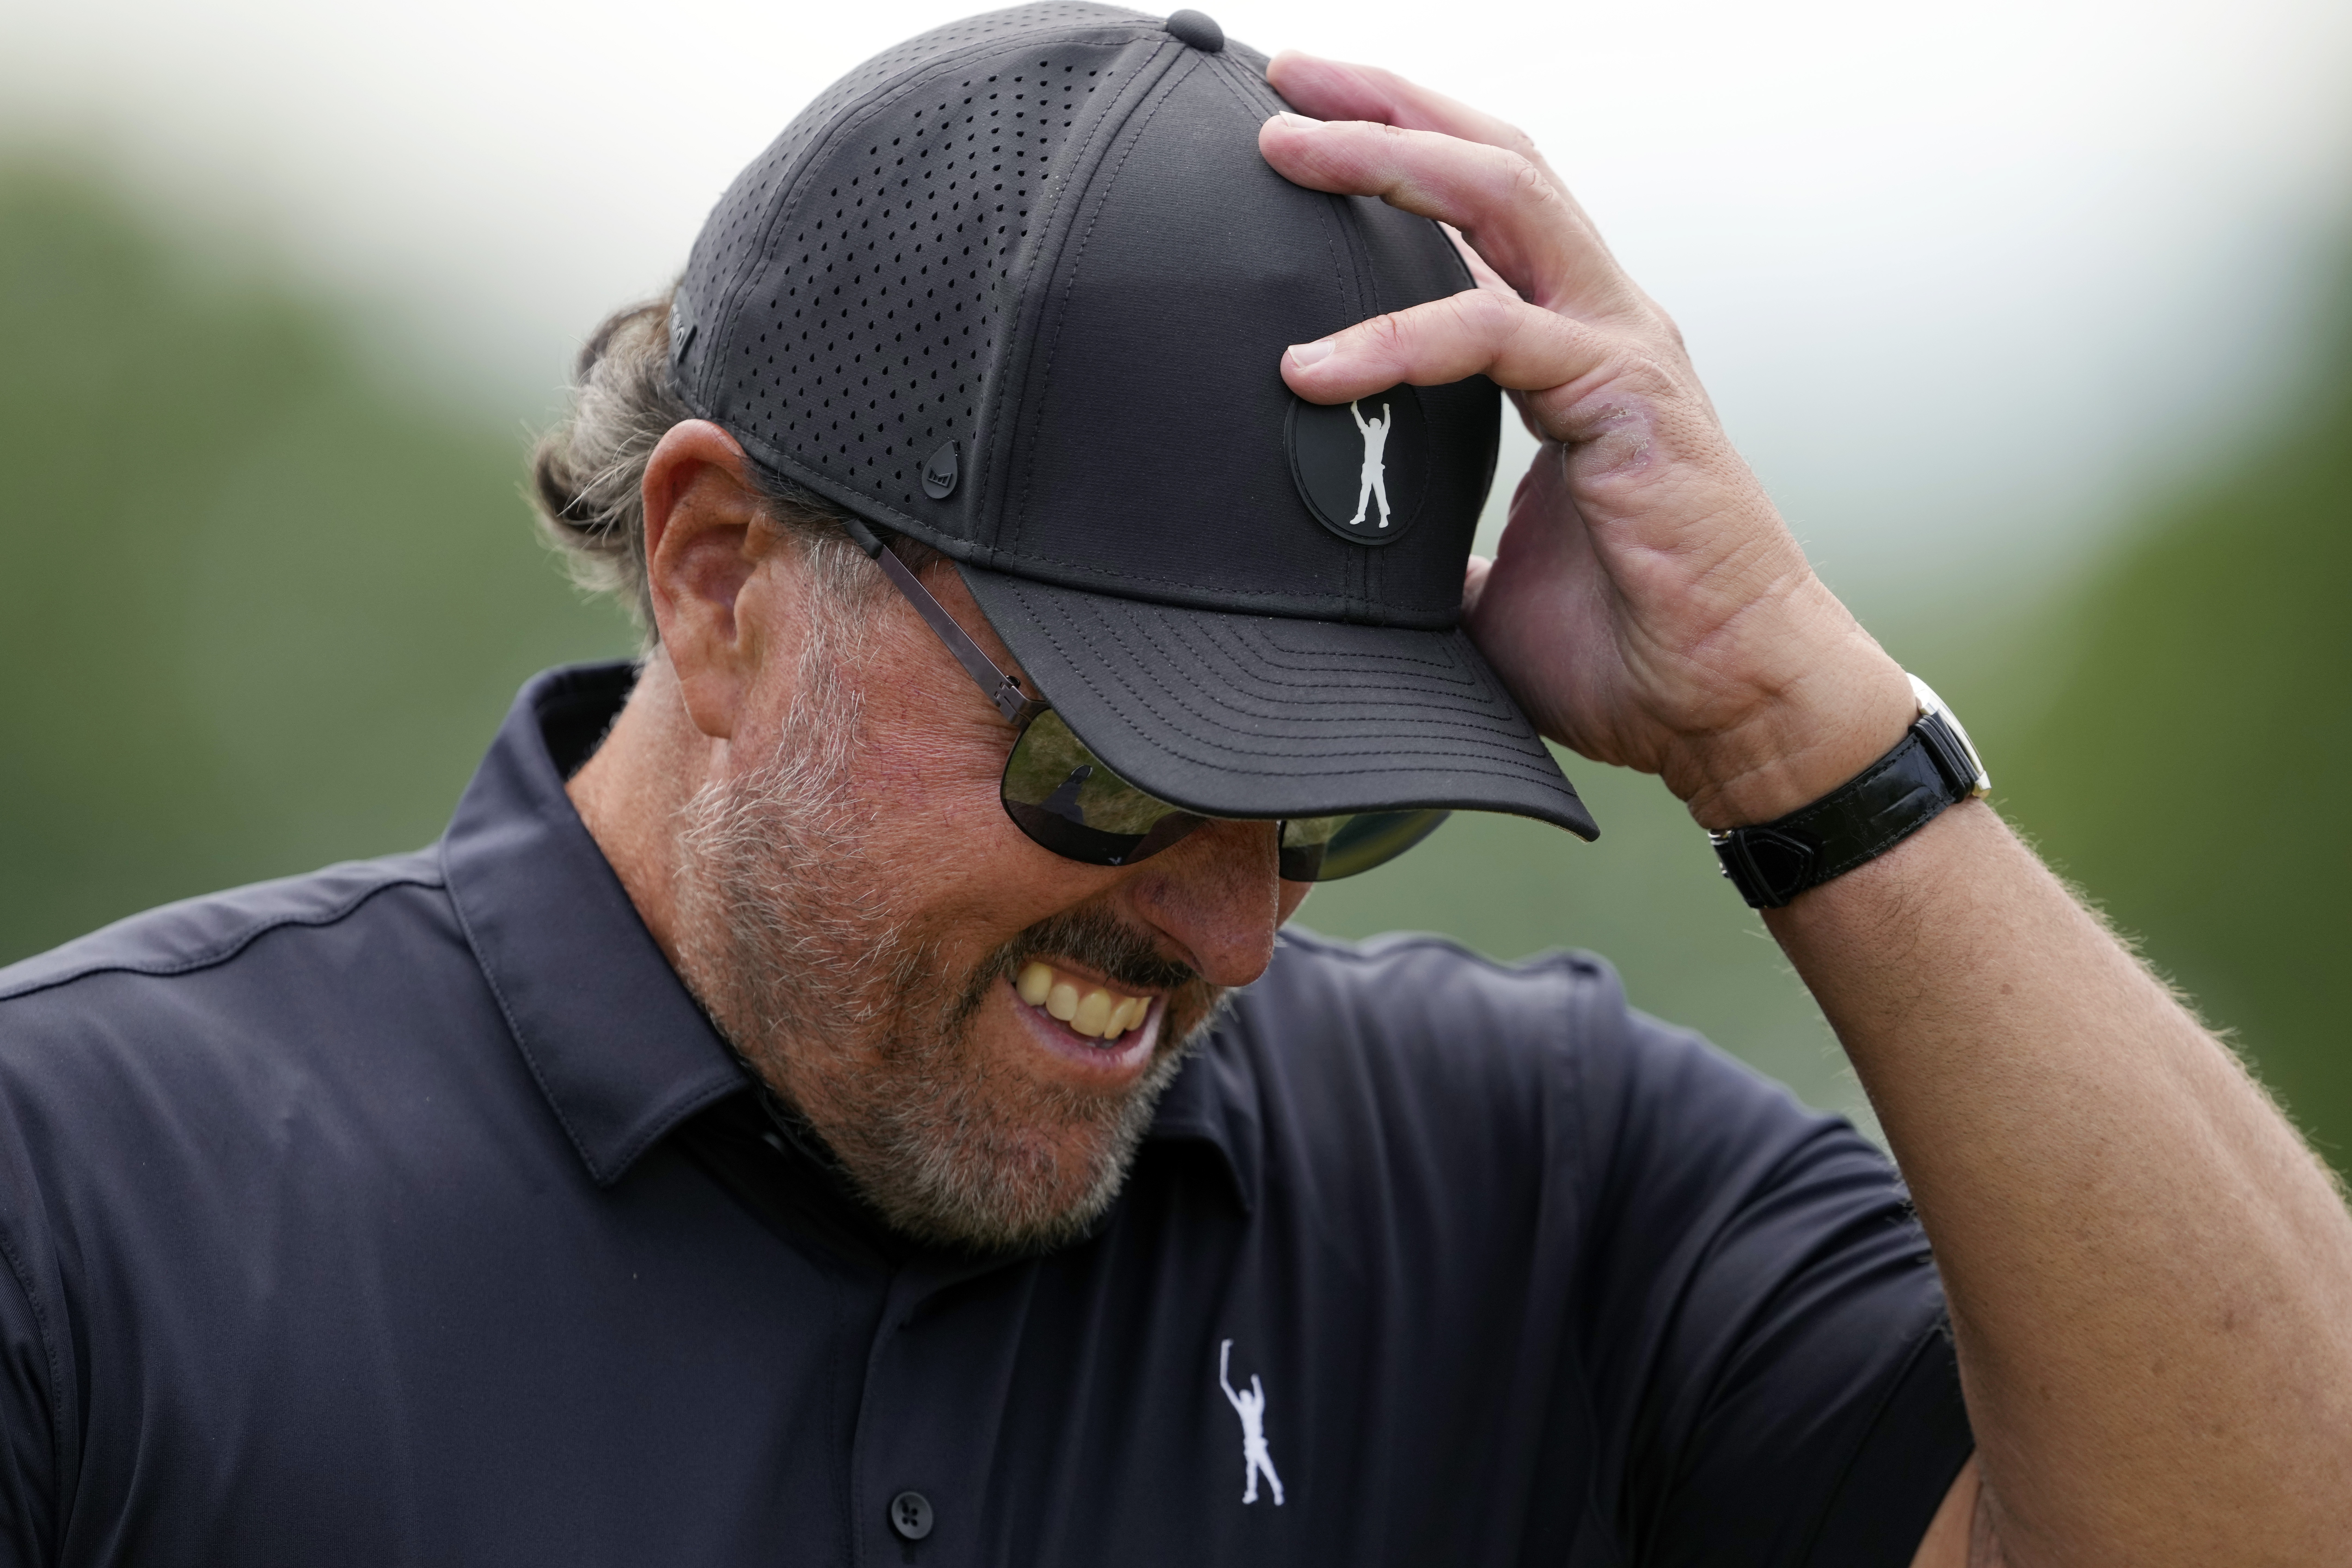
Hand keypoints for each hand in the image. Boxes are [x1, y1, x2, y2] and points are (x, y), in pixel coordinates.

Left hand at [1259, 56, 1915, 828]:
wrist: (1729, 706)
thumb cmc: (1630, 646)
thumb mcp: (1489, 584)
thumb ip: (1427, 545)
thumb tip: (1347, 569)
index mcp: (1574, 350)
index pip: (1482, 214)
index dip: (1399, 158)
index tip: (1304, 133)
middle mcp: (1604, 321)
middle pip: (1492, 164)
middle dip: (1384, 108)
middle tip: (1281, 79)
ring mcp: (1622, 348)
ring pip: (1501, 201)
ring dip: (1387, 159)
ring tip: (1283, 142)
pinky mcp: (1626, 396)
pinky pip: (1495, 335)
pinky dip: (1396, 340)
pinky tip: (1312, 369)